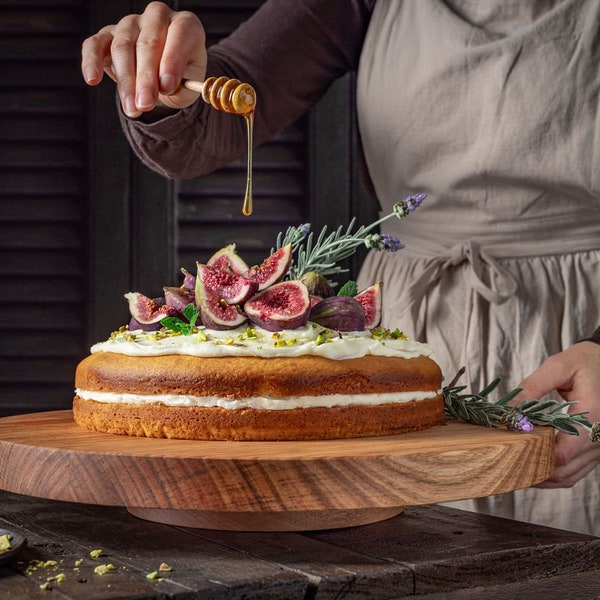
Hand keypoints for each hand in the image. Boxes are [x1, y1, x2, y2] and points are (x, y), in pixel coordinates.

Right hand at [81, 1, 206, 117]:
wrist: (164, 80)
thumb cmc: (181, 78)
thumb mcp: (190, 84)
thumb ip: (183, 83)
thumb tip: (164, 86)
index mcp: (185, 25)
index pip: (179, 33)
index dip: (172, 61)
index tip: (167, 87)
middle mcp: (157, 17)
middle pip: (148, 43)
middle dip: (146, 79)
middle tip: (146, 105)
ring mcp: (130, 24)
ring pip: (122, 47)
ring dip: (126, 82)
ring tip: (132, 109)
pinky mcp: (107, 35)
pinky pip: (94, 44)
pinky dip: (92, 61)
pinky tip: (92, 79)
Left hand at [516, 341, 599, 487]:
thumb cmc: (585, 362)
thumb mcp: (559, 366)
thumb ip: (533, 386)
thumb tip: (510, 408)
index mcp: (593, 416)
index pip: (563, 452)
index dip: (534, 455)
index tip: (510, 448)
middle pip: (563, 469)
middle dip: (533, 469)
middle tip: (504, 462)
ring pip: (569, 476)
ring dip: (543, 477)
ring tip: (514, 467)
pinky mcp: (596, 451)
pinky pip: (576, 472)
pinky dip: (555, 475)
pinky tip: (533, 467)